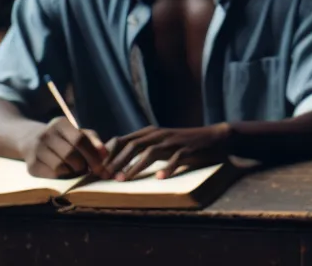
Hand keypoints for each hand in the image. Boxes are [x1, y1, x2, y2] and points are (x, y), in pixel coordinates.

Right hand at [24, 117, 108, 178]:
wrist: (31, 140)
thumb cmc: (63, 137)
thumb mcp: (77, 132)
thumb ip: (93, 140)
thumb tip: (105, 154)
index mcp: (60, 123)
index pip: (79, 139)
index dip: (92, 154)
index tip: (100, 165)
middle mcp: (45, 134)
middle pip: (70, 154)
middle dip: (83, 165)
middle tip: (87, 169)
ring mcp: (36, 149)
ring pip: (60, 167)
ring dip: (73, 172)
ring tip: (77, 170)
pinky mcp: (31, 165)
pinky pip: (51, 175)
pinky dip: (62, 177)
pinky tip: (66, 173)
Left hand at [104, 123, 231, 180]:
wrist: (213, 138)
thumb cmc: (183, 143)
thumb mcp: (161, 142)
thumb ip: (142, 147)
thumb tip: (116, 161)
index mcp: (151, 132)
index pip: (125, 139)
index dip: (110, 153)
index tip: (98, 168)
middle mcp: (160, 134)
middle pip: (134, 145)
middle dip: (117, 161)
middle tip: (105, 177)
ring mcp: (174, 141)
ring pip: (150, 151)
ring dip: (135, 166)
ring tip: (123, 180)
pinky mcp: (187, 149)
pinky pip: (175, 158)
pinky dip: (167, 168)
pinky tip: (160, 178)